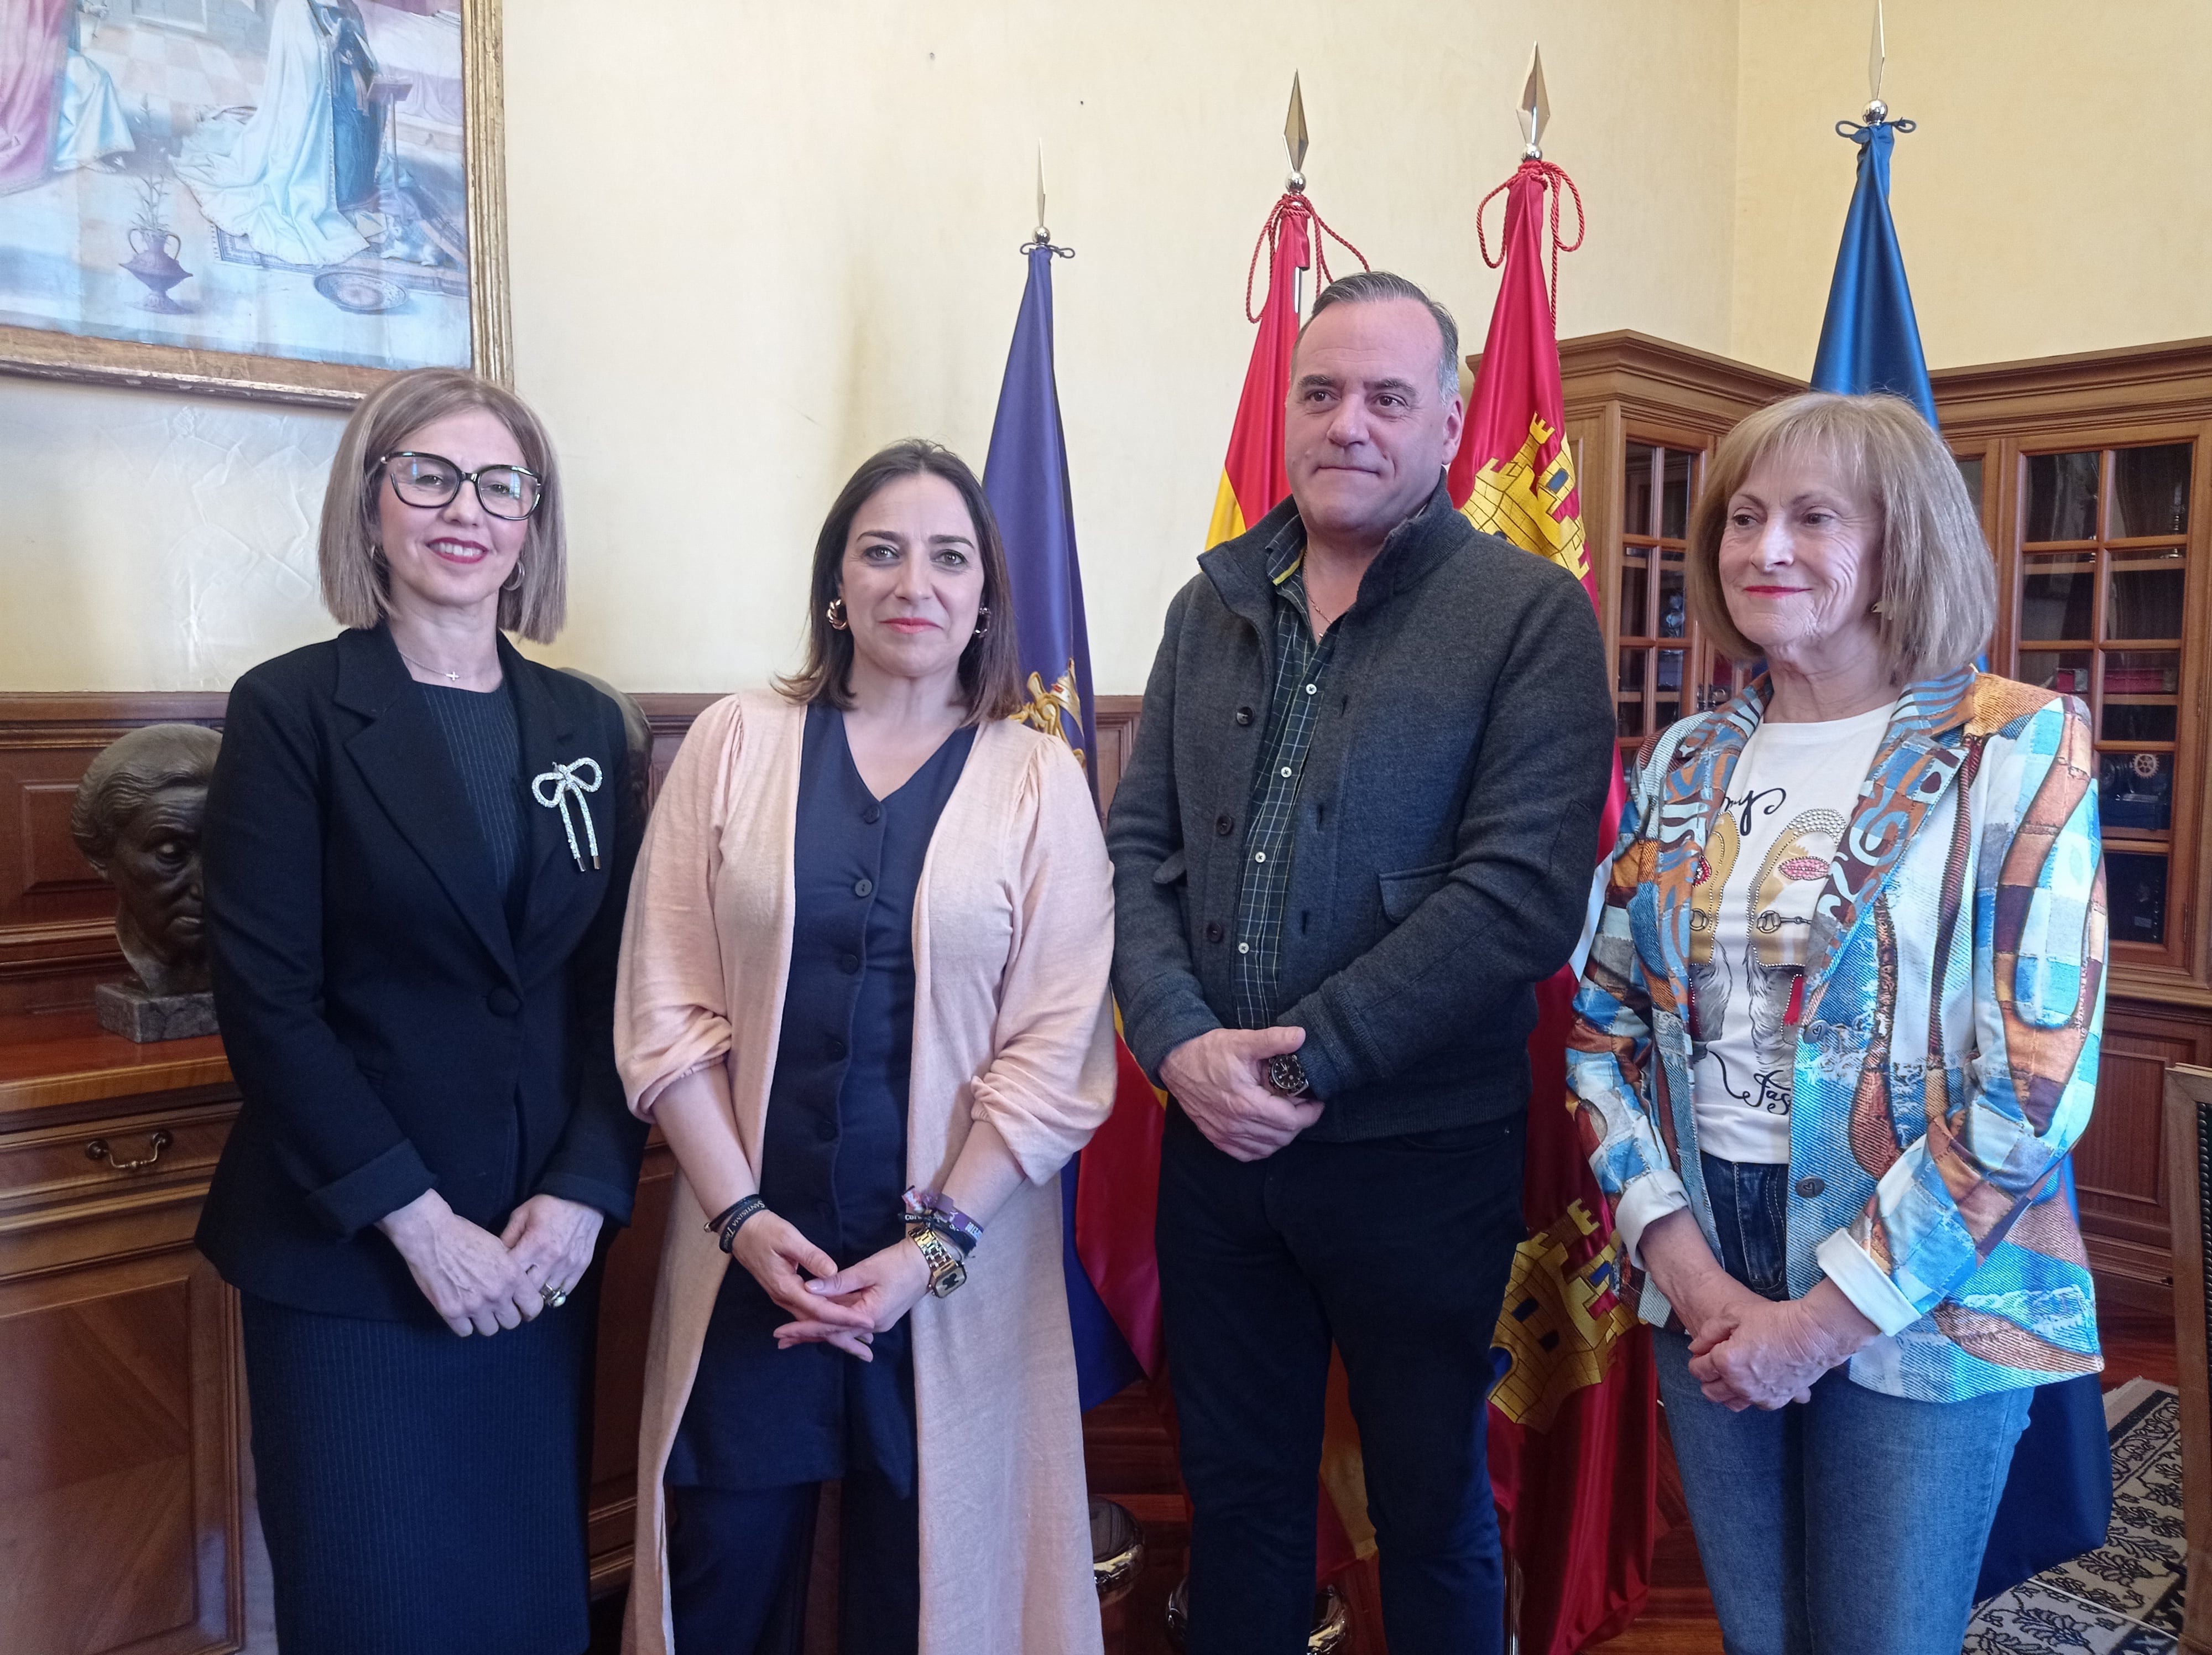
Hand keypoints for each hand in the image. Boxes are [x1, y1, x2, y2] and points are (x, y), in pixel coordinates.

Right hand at [378, 1189, 538, 1335]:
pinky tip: (461, 1311)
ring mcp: (473, 1305)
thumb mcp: (499, 1248)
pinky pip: (465, 1331)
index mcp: (512, 1276)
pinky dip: (464, 1324)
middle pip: (512, 1322)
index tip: (521, 1308)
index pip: (533, 1307)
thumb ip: (510, 1270)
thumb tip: (518, 1286)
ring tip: (478, 1309)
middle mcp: (496, 1294)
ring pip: (490, 1330)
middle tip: (497, 1307)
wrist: (431, 1235)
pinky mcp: (451, 1312)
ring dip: (485, 1321)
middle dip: (506, 1315)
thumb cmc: (465, 1236)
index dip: (528, 1309)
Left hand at [499, 1194, 603, 1307]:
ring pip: (547, 1295)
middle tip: (510, 1294)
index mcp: (534, 1244)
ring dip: (536, 1294)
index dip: (501, 1278)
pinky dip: (554, 1293)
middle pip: (528, 1291)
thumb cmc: (549, 1205)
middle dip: (517, 1293)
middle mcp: (551, 1259)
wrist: (583, 1198)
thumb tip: (495, 1259)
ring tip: (528, 1293)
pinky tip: (546, 1287)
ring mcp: (568, 1265)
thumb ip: (507, 1237)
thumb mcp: (521, 1214)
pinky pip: (565, 1291)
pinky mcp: (581, 1267)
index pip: (511, 1274)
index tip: (498, 1278)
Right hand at [729, 1210, 874, 1348]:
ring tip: (860, 1340)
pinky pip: (807, 1311)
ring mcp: (783, 1297)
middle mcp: (784, 1298)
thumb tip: (833, 1273)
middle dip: (843, 1334)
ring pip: (812, 1319)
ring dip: (835, 1329)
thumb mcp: (789, 1238)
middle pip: (817, 1322)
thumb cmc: (765, 1231)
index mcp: (786, 1287)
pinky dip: (824, 1319)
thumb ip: (811, 1256)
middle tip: (868, 1348)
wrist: (742, 1230)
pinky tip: (839, 1322)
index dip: (844, 1317)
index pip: (820, 1309)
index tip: (867, 1322)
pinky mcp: (785, 1292)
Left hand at [775, 1238, 934, 1361]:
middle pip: (834, 1334)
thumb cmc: (899, 1263)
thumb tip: (808, 1288)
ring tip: (794, 1337)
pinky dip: (834, 1326)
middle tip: (780, 1340)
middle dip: (807, 1335)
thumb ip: (837, 1282)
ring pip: (842, 1331)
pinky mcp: (879, 1315)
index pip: (829, 1326)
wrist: (928, 1262)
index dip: (804, 1328)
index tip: (781, 1331)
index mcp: (868, 1315)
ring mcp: (877, 1323)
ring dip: (818, 1332)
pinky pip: (851, 1325)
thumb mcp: (867, 1269)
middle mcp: (872, 1325)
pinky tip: (821, 1328)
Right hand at [1161, 1025, 1323, 1161]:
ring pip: (1268, 1148)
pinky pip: (1248, 1154)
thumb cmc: (1207, 1052)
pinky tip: (1266, 1130)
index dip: (1310, 1113)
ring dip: (1283, 1134)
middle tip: (1301, 1103)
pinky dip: (1263, 1146)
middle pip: (1283, 1137)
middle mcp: (1236, 1125)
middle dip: (1299, 1122)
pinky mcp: (1217, 1138)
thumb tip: (1301, 1036)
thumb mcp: (1242, 1041)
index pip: (1291, 1121)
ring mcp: (1225, 1135)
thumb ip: (1273, 1040)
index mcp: (1246, 1103)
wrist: (1176, 1062)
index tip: (1316, 1101)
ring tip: (1286, 1114)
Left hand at [1686, 1282, 1877, 1410]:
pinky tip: (1757, 1382)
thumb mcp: (1734, 1313)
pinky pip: (1757, 1404)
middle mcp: (1740, 1385)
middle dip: (1707, 1379)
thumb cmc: (1774, 1319)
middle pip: (1711, 1392)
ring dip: (1726, 1391)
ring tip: (1732, 1376)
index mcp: (1726, 1363)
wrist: (1814, 1334)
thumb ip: (1709, 1332)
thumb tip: (1695, 1348)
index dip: (1698, 1359)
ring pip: (1732, 1403)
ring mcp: (1759, 1396)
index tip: (1704, 1352)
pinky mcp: (1778, 1400)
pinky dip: (1752, 1395)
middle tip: (1714, 1365)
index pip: (1698, 1369)